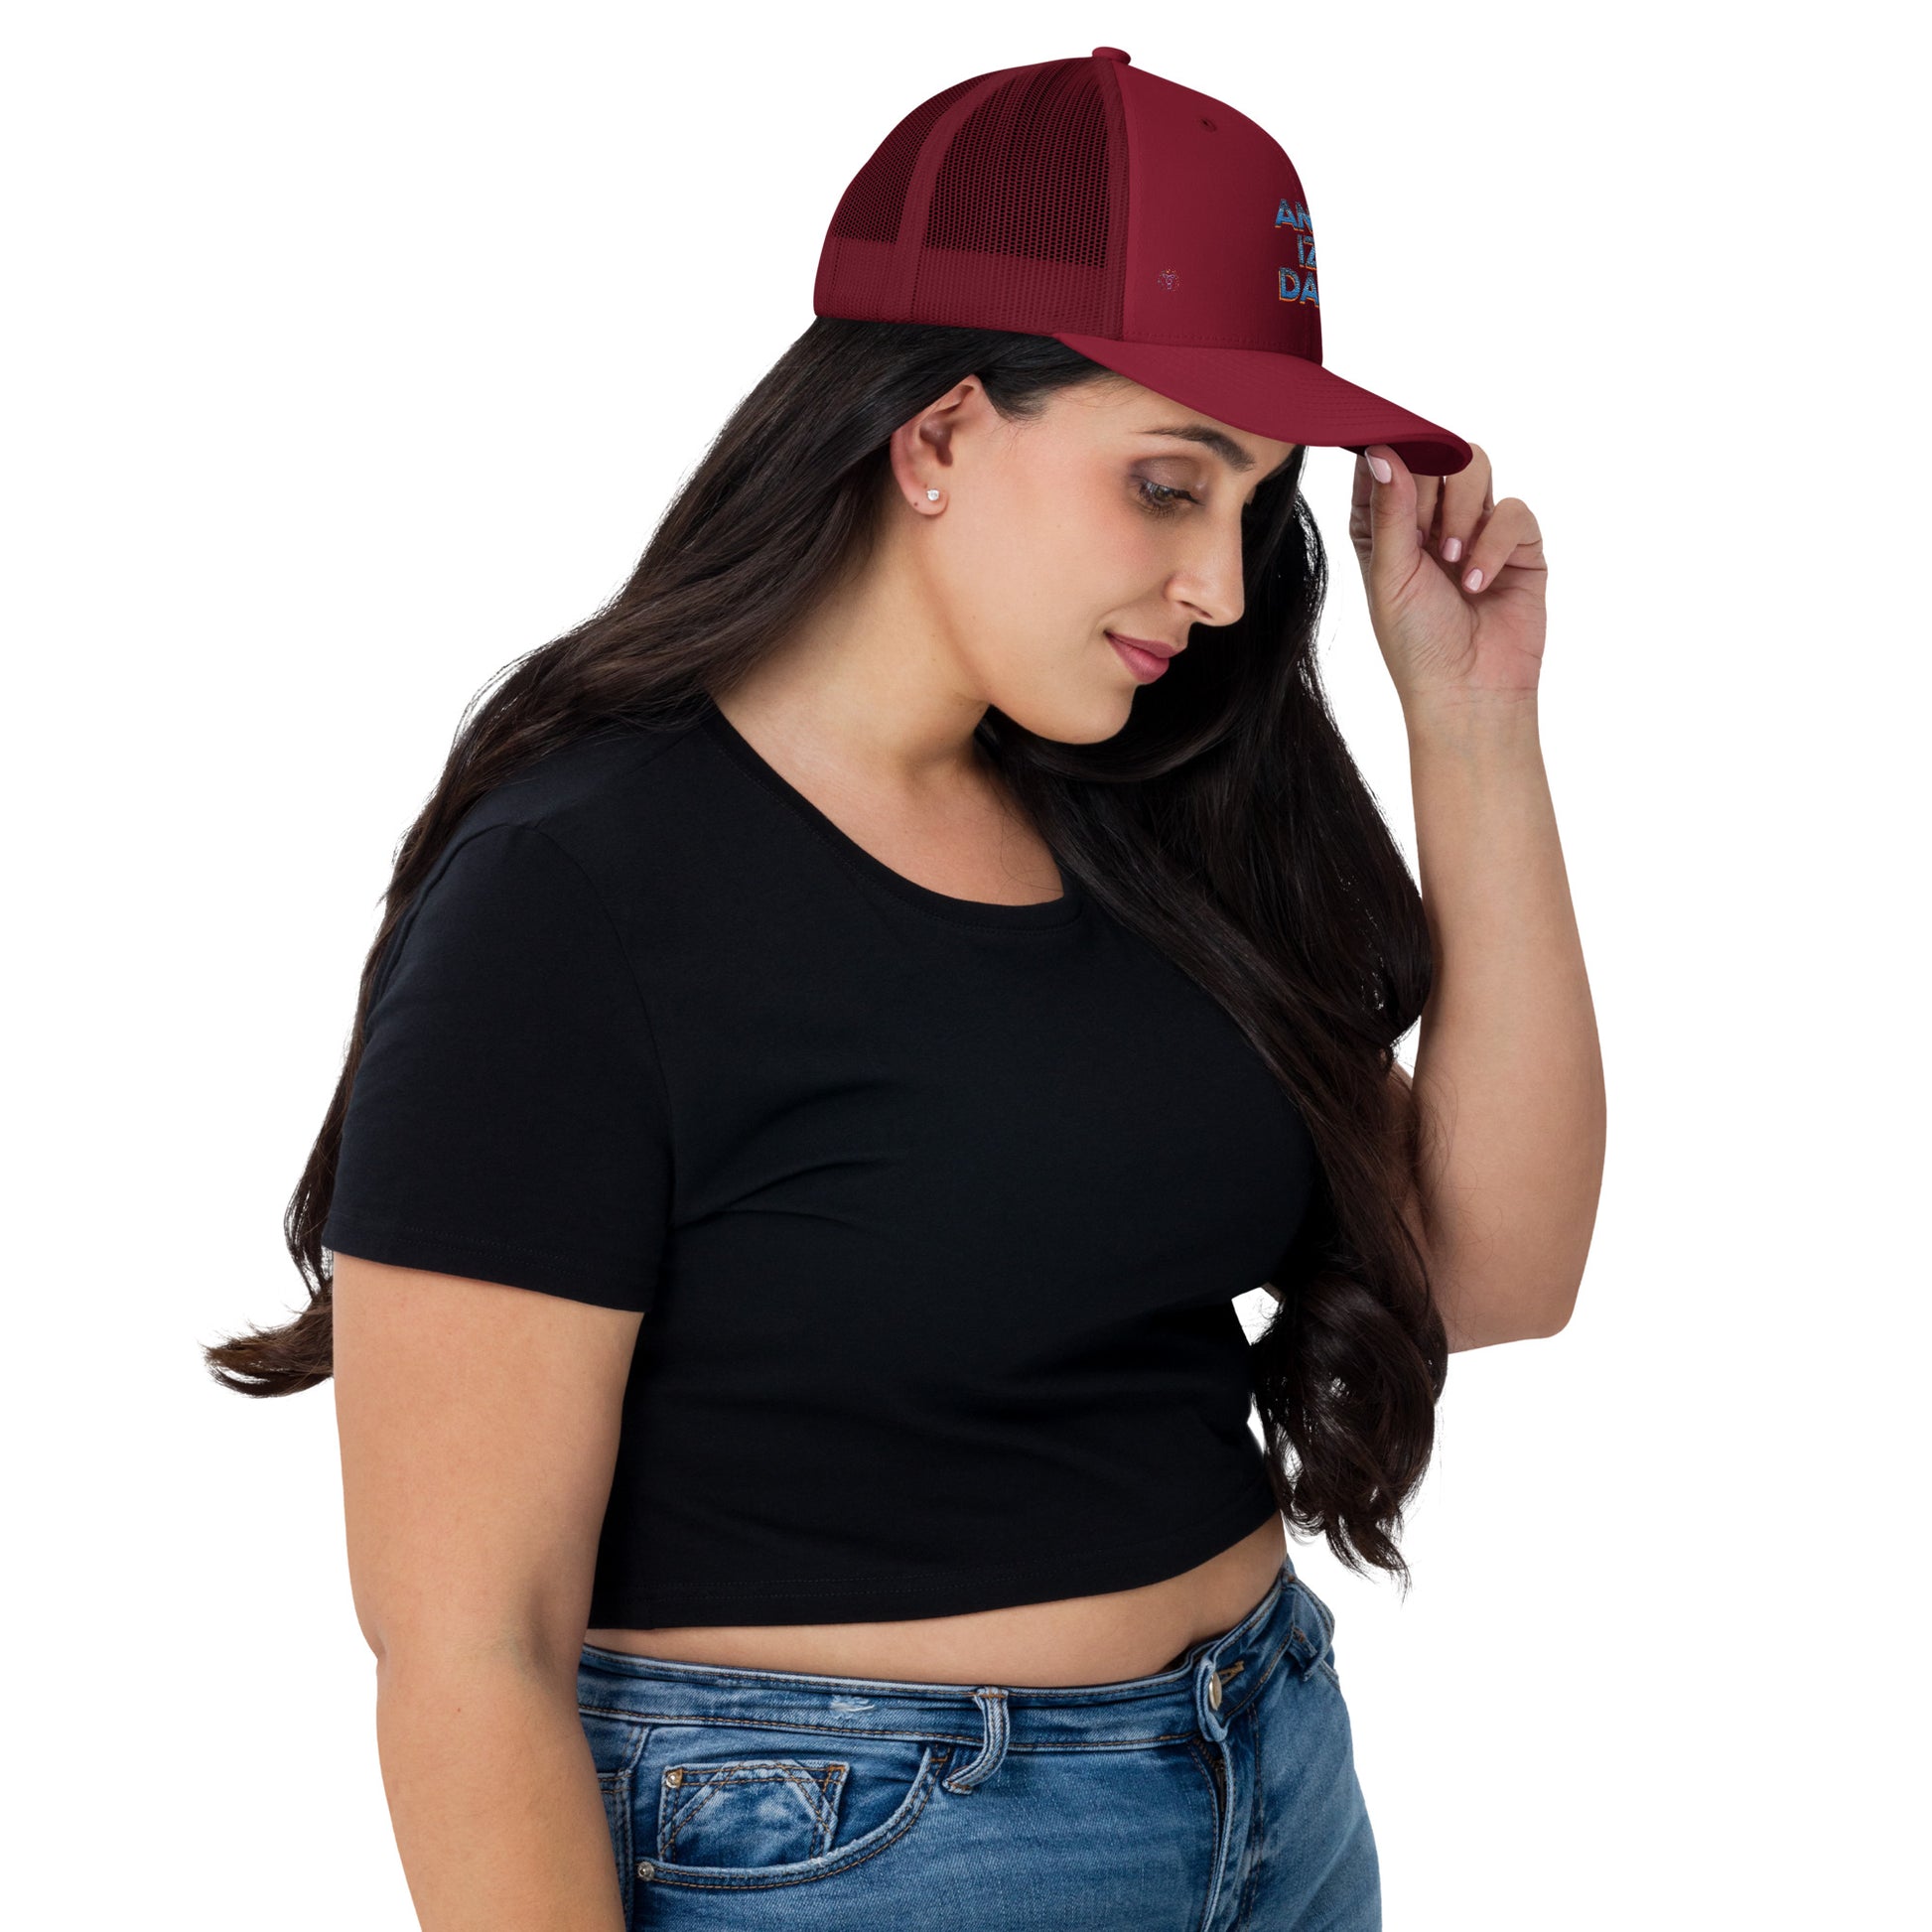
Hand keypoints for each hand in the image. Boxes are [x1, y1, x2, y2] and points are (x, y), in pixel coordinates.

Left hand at [1348, 442, 1546, 710]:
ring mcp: (1477, 529)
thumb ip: (1390, 510)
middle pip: (1436, 453)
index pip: (1386, 462)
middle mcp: (1430, 521)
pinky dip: (1494, 542)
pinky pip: (1514, 511)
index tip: (1386, 445)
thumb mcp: (1390, 574)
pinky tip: (1476, 582)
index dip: (1389, 448)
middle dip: (1430, 483)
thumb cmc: (1417, 644)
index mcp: (1386, 525)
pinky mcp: (1518, 546)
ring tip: (1451, 558)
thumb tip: (1382, 450)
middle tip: (1426, 530)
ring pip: (1476, 467)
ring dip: (1461, 508)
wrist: (1467, 693)